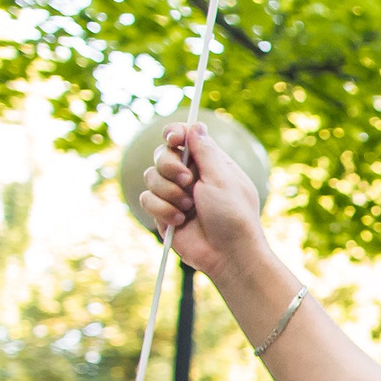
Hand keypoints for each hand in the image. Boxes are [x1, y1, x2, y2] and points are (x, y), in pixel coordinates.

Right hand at [138, 123, 269, 278]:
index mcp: (209, 164)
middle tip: (187, 181)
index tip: (174, 138)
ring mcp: (175, 195)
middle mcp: (190, 177)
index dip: (174, 133)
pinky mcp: (163, 213)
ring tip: (188, 208)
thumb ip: (205, 151)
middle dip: (170, 166)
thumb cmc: (234, 216)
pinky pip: (147, 199)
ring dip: (169, 192)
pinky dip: (162, 209)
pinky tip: (180, 221)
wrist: (228, 254)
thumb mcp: (222, 178)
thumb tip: (196, 125)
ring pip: (150, 176)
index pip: (184, 138)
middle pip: (162, 154)